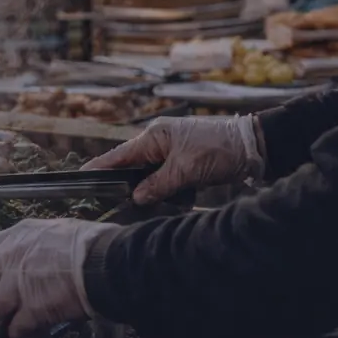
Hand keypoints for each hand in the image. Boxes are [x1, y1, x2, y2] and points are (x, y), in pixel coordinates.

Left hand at [0, 219, 116, 337]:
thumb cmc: (85, 243)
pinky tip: (41, 337)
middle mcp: (8, 261)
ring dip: (0, 322)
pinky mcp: (31, 311)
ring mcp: (17, 287)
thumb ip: (28, 245)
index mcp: (13, 238)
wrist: (105, 261)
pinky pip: (15, 332)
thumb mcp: (48, 231)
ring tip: (18, 323)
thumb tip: (23, 258)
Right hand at [83, 115, 263, 203]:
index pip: (119, 155)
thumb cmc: (219, 149)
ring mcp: (174, 152)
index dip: (100, 166)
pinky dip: (175, 191)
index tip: (80, 176)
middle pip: (136, 168)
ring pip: (154, 176)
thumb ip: (158, 185)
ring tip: (171, 199)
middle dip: (136, 186)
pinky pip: (170, 180)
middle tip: (128, 201)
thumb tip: (136, 198)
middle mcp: (160, 142)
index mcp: (154, 136)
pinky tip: (185, 197)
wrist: (256, 146)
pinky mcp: (187, 162)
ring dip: (160, 191)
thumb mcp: (186, 170)